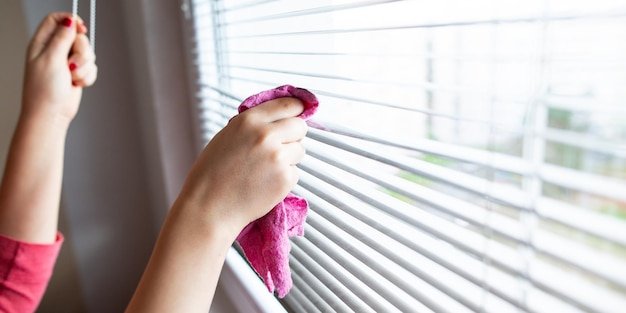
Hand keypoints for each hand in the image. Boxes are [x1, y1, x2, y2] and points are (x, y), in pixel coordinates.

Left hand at [21, 12, 96, 124]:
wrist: (52, 114)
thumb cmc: (45, 90)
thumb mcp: (51, 59)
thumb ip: (62, 38)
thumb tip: (69, 21)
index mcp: (42, 43)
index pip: (56, 20)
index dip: (70, 21)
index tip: (81, 29)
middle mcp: (55, 51)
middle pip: (78, 37)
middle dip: (81, 52)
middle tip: (72, 65)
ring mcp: (67, 62)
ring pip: (88, 53)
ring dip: (85, 67)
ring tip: (73, 77)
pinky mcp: (78, 73)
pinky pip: (92, 67)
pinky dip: (88, 76)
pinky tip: (77, 84)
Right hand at [178, 98, 306, 236]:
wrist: (209, 207)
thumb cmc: (212, 174)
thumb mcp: (227, 136)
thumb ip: (253, 126)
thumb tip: (280, 120)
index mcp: (249, 121)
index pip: (288, 104)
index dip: (297, 109)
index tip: (301, 112)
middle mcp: (266, 135)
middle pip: (300, 126)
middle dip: (294, 135)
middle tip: (280, 146)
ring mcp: (278, 157)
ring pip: (300, 150)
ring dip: (289, 157)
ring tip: (265, 169)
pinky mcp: (285, 179)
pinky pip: (295, 172)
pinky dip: (284, 178)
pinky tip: (264, 183)